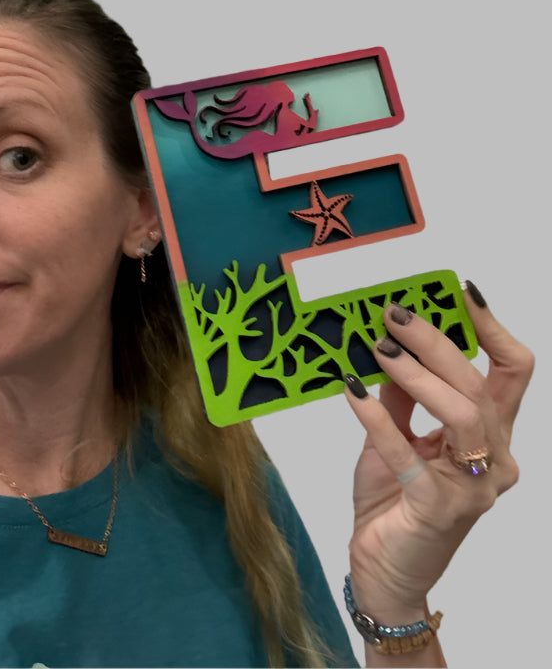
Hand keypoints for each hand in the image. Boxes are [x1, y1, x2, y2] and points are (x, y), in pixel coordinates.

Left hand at [343, 283, 532, 620]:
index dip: (491, 328)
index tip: (461, 291)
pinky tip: (351, 391)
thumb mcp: (396, 439)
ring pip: (463, 412)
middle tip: (395, 312)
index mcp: (491, 437)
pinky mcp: (437, 508)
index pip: (510, 372)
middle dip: (436, 341)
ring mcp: (473, 488)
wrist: (384, 571)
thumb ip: (401, 399)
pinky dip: (377, 417)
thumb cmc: (394, 503)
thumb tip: (390, 349)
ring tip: (378, 347)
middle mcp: (495, 460)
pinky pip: (408, 452)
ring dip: (417, 373)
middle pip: (480, 384)